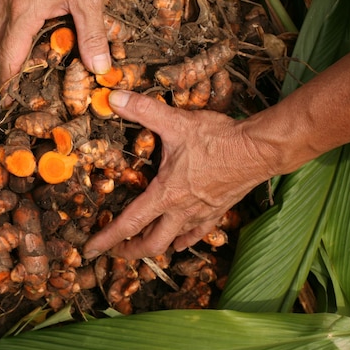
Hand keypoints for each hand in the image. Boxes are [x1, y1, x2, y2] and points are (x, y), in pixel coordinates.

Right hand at [0, 0, 111, 89]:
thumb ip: (92, 35)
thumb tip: (99, 68)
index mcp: (22, 14)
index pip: (7, 59)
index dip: (6, 84)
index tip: (8, 102)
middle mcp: (4, 6)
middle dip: (2, 71)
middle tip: (17, 88)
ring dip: (2, 52)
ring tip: (19, 66)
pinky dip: (3, 32)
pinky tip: (22, 34)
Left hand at [83, 90, 275, 259]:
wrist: (259, 150)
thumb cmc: (218, 139)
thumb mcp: (176, 122)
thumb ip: (142, 109)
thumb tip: (113, 97)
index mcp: (166, 194)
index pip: (129, 223)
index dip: (106, 239)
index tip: (89, 251)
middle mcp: (181, 211)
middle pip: (151, 243)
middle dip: (129, 250)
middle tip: (115, 251)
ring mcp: (200, 214)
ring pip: (172, 241)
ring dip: (154, 245)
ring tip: (141, 247)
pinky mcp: (217, 212)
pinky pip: (196, 233)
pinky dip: (183, 239)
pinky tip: (178, 242)